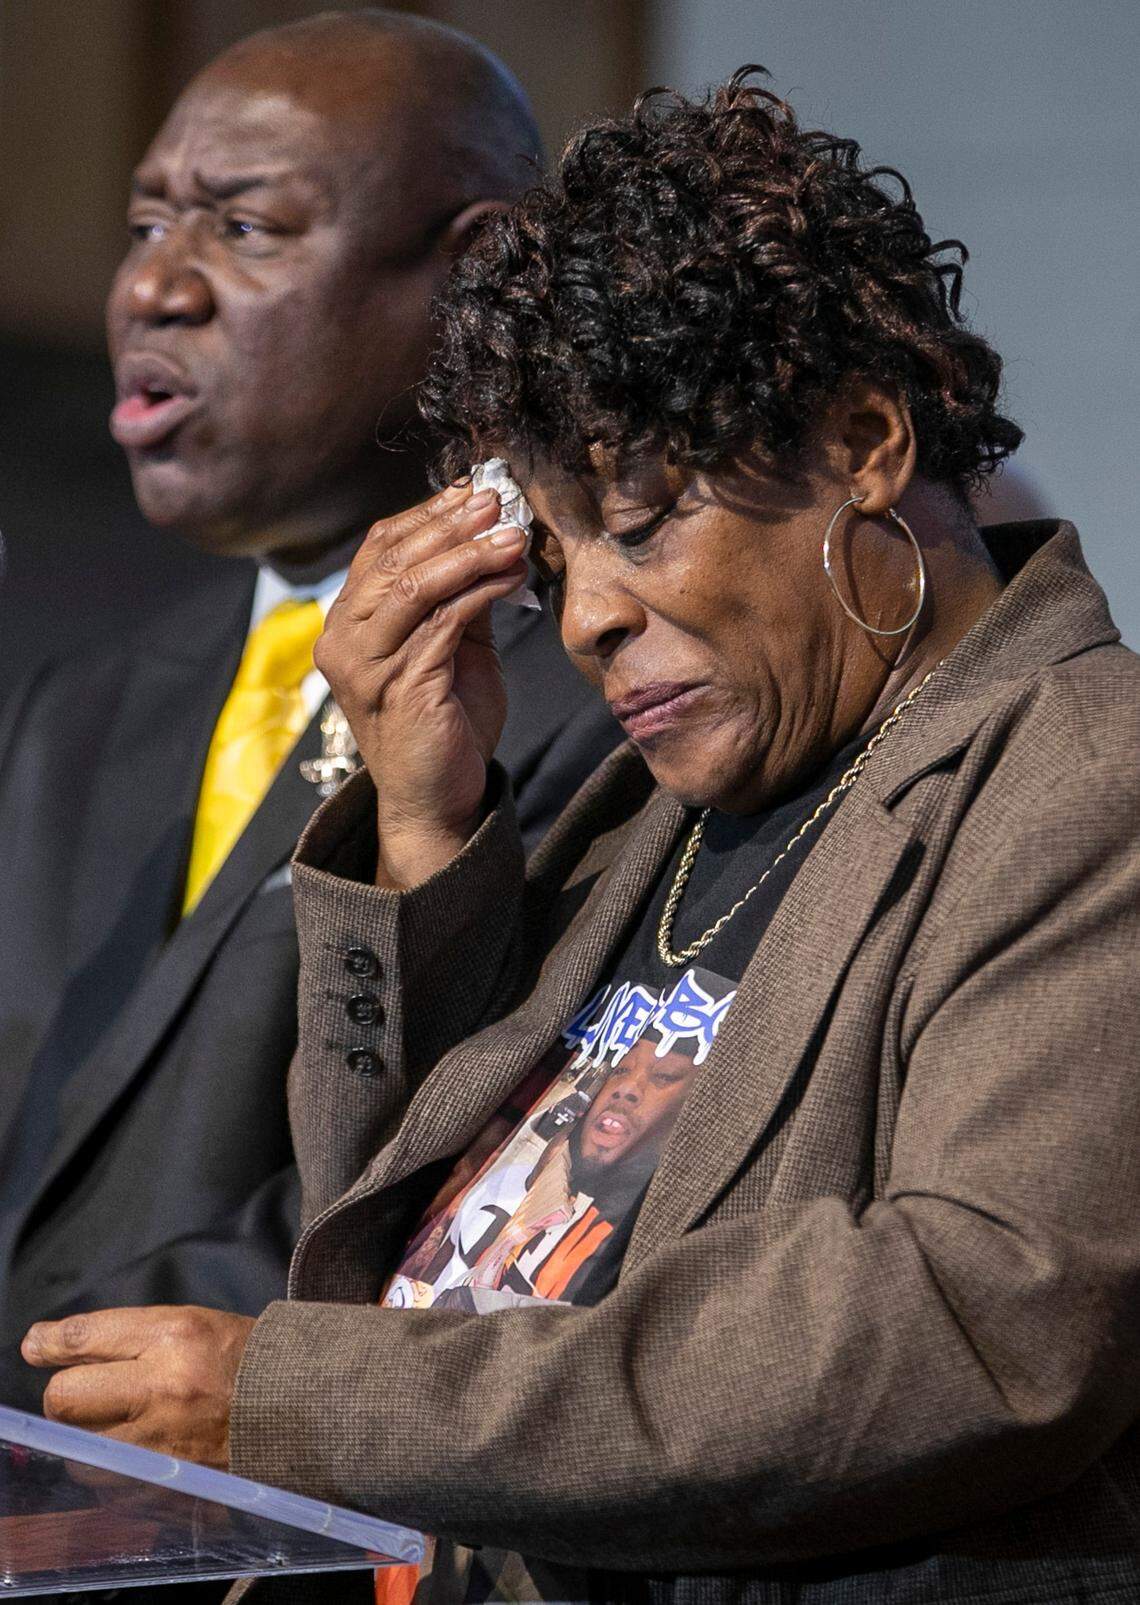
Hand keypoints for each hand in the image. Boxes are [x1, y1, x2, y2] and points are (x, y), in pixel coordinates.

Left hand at [21, 1306, 255, 1468]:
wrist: (303, 1413)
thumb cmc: (242, 1361)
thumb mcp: (188, 1325)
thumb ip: (117, 1335)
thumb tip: (42, 1345)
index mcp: (175, 1338)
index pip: (85, 1339)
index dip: (51, 1344)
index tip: (38, 1346)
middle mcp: (164, 1391)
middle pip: (65, 1400)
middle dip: (67, 1397)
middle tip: (90, 1394)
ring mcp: (164, 1446)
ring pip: (79, 1452)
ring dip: (90, 1441)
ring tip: (124, 1427)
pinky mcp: (168, 1489)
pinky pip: (108, 1488)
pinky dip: (115, 1473)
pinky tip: (142, 1455)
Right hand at [316, 480, 529, 887]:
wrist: (439, 800)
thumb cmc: (446, 725)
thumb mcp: (452, 647)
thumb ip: (458, 598)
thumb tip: (491, 538)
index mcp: (347, 625)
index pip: (378, 550)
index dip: (426, 516)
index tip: (473, 492)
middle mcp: (342, 641)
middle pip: (392, 558)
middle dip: (450, 524)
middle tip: (496, 502)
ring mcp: (366, 665)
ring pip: (415, 584)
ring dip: (469, 552)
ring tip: (511, 533)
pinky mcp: (400, 686)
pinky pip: (443, 621)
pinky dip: (481, 590)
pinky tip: (511, 575)